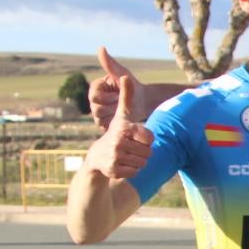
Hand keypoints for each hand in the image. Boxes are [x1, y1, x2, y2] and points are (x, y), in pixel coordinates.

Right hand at [82, 60, 152, 180]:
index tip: (136, 136)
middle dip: (142, 152)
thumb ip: (126, 96)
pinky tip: (122, 164)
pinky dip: (131, 170)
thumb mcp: (122, 114)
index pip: (150, 138)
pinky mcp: (114, 171)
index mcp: (123, 127)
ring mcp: (115, 157)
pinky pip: (135, 173)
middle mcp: (118, 142)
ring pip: (143, 163)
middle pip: (148, 152)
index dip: (147, 139)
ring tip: (126, 155)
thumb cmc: (116, 132)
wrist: (98, 155)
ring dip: (138, 161)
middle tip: (130, 148)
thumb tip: (126, 76)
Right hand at [89, 47, 144, 133]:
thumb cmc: (132, 85)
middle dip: (113, 106)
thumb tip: (101, 48)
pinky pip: (104, 125)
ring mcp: (97, 113)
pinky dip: (115, 122)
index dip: (108, 97)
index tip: (118, 94)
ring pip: (100, 118)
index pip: (94, 96)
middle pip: (96, 109)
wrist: (142, 100)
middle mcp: (94, 100)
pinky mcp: (103, 123)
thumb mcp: (122, 73)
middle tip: (123, 102)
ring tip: (123, 108)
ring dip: (115, 114)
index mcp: (96, 88)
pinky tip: (122, 117)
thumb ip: (110, 63)